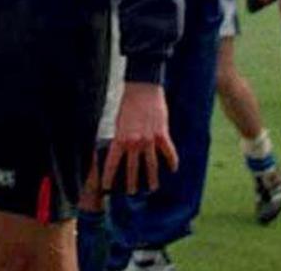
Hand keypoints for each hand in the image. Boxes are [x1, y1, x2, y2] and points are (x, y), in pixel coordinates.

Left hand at [99, 81, 180, 196]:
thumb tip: (120, 150)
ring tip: (152, 188)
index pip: (113, 163)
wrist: (143, 87)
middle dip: (131, 183)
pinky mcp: (162, 134)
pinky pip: (168, 152)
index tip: (107, 187)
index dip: (109, 177)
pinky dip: (172, 161)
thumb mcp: (119, 121)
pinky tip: (173, 169)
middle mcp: (134, 142)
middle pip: (133, 169)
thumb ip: (120, 137)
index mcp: (120, 138)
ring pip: (151, 165)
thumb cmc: (128, 102)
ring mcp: (149, 139)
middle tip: (132, 193)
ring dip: (152, 179)